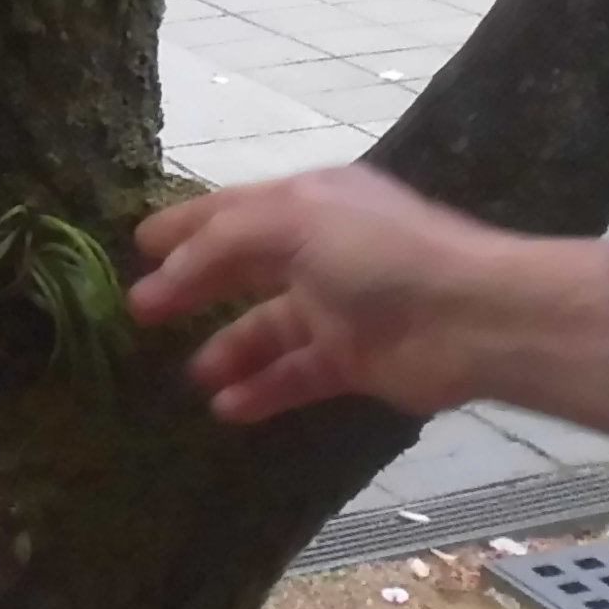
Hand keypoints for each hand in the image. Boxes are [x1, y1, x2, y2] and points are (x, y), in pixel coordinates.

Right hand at [128, 164, 608, 431]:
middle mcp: (320, 249)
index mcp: (310, 201)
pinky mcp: (353, 359)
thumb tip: (165, 272)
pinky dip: (261, 389)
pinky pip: (294, 375)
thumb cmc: (382, 253)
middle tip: (140, 313)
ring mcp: (337, 306)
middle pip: (243, 267)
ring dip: (226, 348)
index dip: (184, 226)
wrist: (472, 316)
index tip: (136, 245)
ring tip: (189, 372)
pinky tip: (227, 407)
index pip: (231, 209)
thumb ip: (223, 241)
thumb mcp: (296, 220)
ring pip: (266, 327)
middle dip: (192, 288)